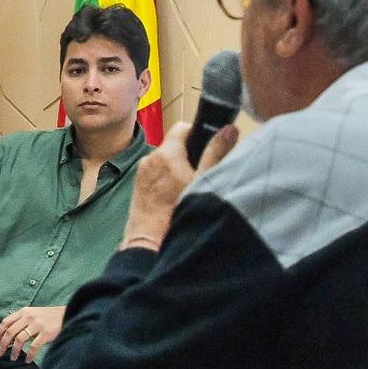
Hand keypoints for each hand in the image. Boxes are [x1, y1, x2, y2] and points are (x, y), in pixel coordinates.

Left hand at [0, 305, 65, 362]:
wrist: (66, 314)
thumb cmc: (47, 317)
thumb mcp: (32, 313)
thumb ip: (21, 321)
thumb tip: (8, 338)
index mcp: (23, 312)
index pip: (5, 323)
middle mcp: (28, 317)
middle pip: (10, 332)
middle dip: (3, 345)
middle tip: (0, 354)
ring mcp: (37, 325)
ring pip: (19, 340)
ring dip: (14, 351)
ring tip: (13, 358)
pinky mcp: (46, 333)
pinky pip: (34, 346)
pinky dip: (29, 355)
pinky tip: (27, 360)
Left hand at [119, 121, 237, 249]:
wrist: (149, 240)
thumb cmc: (176, 212)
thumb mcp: (203, 181)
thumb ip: (216, 154)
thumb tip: (229, 130)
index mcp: (166, 153)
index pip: (182, 128)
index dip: (197, 133)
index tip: (207, 146)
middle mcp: (150, 158)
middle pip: (174, 145)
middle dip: (189, 154)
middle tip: (202, 172)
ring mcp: (141, 172)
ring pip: (165, 161)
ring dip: (177, 167)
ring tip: (188, 187)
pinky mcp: (137, 185)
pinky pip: (155, 173)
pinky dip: (166, 178)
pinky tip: (175, 196)